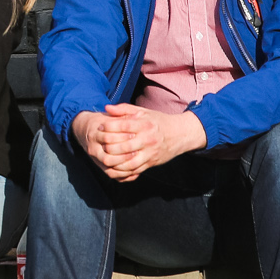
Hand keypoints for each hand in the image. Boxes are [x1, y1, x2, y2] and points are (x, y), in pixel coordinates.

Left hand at [81, 103, 206, 181]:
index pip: (123, 126)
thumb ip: (124, 109)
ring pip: (129, 161)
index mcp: (145, 125)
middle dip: (109, 146)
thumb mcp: (143, 111)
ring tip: (104, 158)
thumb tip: (106, 108)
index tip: (100, 126)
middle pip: (124, 146)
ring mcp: (150, 153)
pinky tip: (113, 167)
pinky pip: (135, 170)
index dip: (109, 126)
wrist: (180, 134)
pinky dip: (123, 171)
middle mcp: (148, 139)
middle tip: (99, 143)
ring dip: (114, 162)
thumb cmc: (158, 121)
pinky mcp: (151, 163)